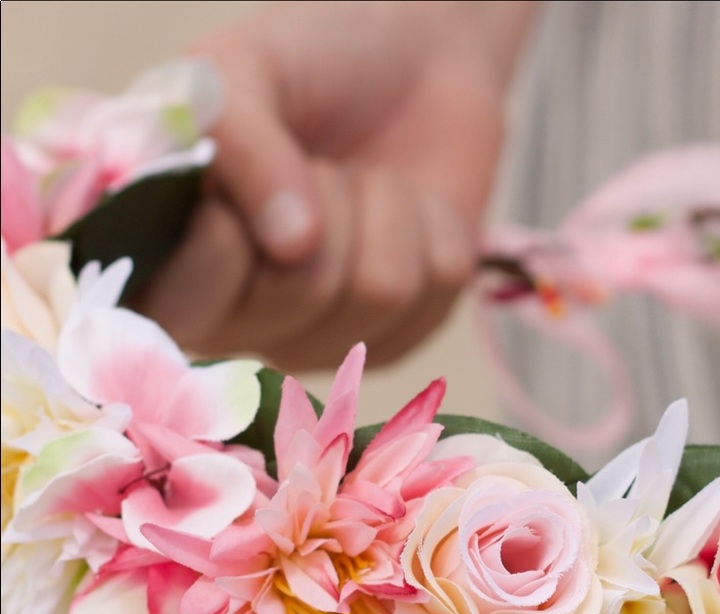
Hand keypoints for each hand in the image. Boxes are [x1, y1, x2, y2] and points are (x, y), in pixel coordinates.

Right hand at [136, 1, 533, 370]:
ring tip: (361, 178)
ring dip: (382, 204)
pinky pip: (436, 284)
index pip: (180, 311)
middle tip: (315, 164)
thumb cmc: (305, 68)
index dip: (218, 245)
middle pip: (300, 292)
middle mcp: (245, 323)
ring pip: (379, 290)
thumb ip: (234, 138)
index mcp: (173, 270)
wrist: (410, 61)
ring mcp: (326, 337)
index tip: (230, 192)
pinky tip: (406, 205)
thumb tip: (291, 245)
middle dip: (324, 200)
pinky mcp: (403, 333)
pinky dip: (433, 220)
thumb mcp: (240, 71)